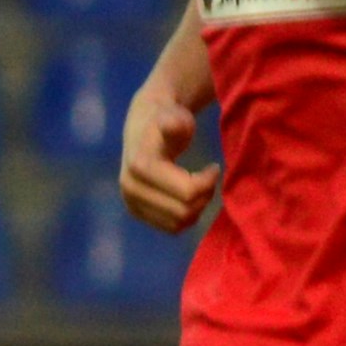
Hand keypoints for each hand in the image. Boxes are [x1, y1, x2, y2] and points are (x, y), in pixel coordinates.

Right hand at [117, 56, 219, 233]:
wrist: (143, 125)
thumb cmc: (166, 120)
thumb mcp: (174, 117)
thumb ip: (175, 123)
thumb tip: (171, 124)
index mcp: (140, 167)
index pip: (187, 193)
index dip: (209, 182)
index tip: (214, 166)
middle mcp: (131, 189)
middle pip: (184, 211)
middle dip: (204, 196)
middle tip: (209, 178)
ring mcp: (131, 203)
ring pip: (178, 223)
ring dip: (196, 208)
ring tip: (199, 187)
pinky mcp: (136, 212)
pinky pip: (170, 228)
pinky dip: (186, 216)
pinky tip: (189, 197)